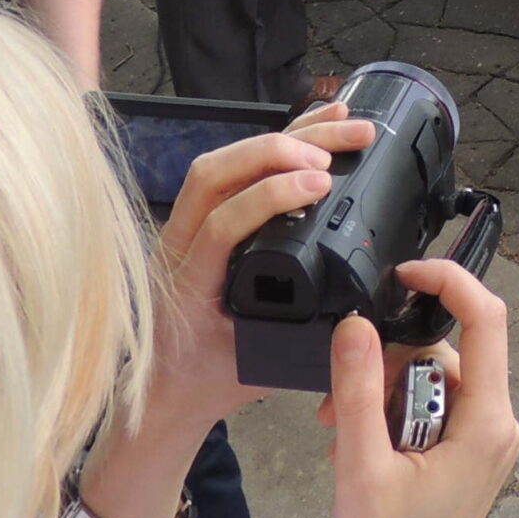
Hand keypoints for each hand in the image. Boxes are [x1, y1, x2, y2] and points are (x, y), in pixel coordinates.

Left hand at [144, 103, 379, 423]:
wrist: (165, 394)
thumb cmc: (204, 385)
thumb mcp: (253, 368)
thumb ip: (295, 345)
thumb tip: (353, 319)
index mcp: (186, 284)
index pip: (220, 222)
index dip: (270, 197)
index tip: (320, 186)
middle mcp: (178, 245)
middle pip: (216, 172)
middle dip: (280, 148)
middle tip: (340, 148)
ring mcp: (186, 227)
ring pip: (225, 161)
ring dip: (283, 137)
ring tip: (343, 123)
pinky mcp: (204, 218)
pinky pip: (235, 167)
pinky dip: (277, 144)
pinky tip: (316, 128)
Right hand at [324, 260, 518, 517]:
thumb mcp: (362, 466)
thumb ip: (358, 390)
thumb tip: (356, 325)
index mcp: (487, 423)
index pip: (486, 319)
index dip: (449, 282)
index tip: (407, 273)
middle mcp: (495, 426)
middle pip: (444, 353)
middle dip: (387, 365)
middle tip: (340, 401)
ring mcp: (481, 442)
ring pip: (431, 381)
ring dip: (380, 396)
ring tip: (340, 434)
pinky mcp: (464, 456)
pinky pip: (429, 411)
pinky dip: (390, 418)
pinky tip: (358, 447)